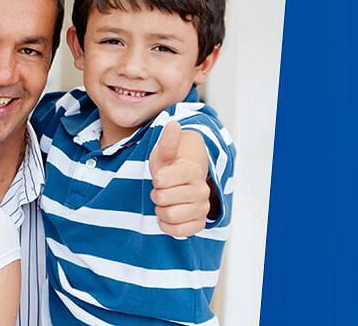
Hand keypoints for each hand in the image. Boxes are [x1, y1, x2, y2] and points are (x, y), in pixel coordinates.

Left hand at [149, 121, 211, 238]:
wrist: (181, 184)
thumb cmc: (170, 168)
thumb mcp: (165, 155)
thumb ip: (168, 142)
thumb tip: (173, 124)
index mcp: (193, 170)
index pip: (160, 180)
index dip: (155, 179)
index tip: (162, 176)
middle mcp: (201, 190)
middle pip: (162, 199)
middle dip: (156, 194)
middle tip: (163, 190)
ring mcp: (202, 208)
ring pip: (168, 215)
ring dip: (160, 210)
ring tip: (166, 201)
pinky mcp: (199, 224)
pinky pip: (178, 232)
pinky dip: (167, 225)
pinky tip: (169, 215)